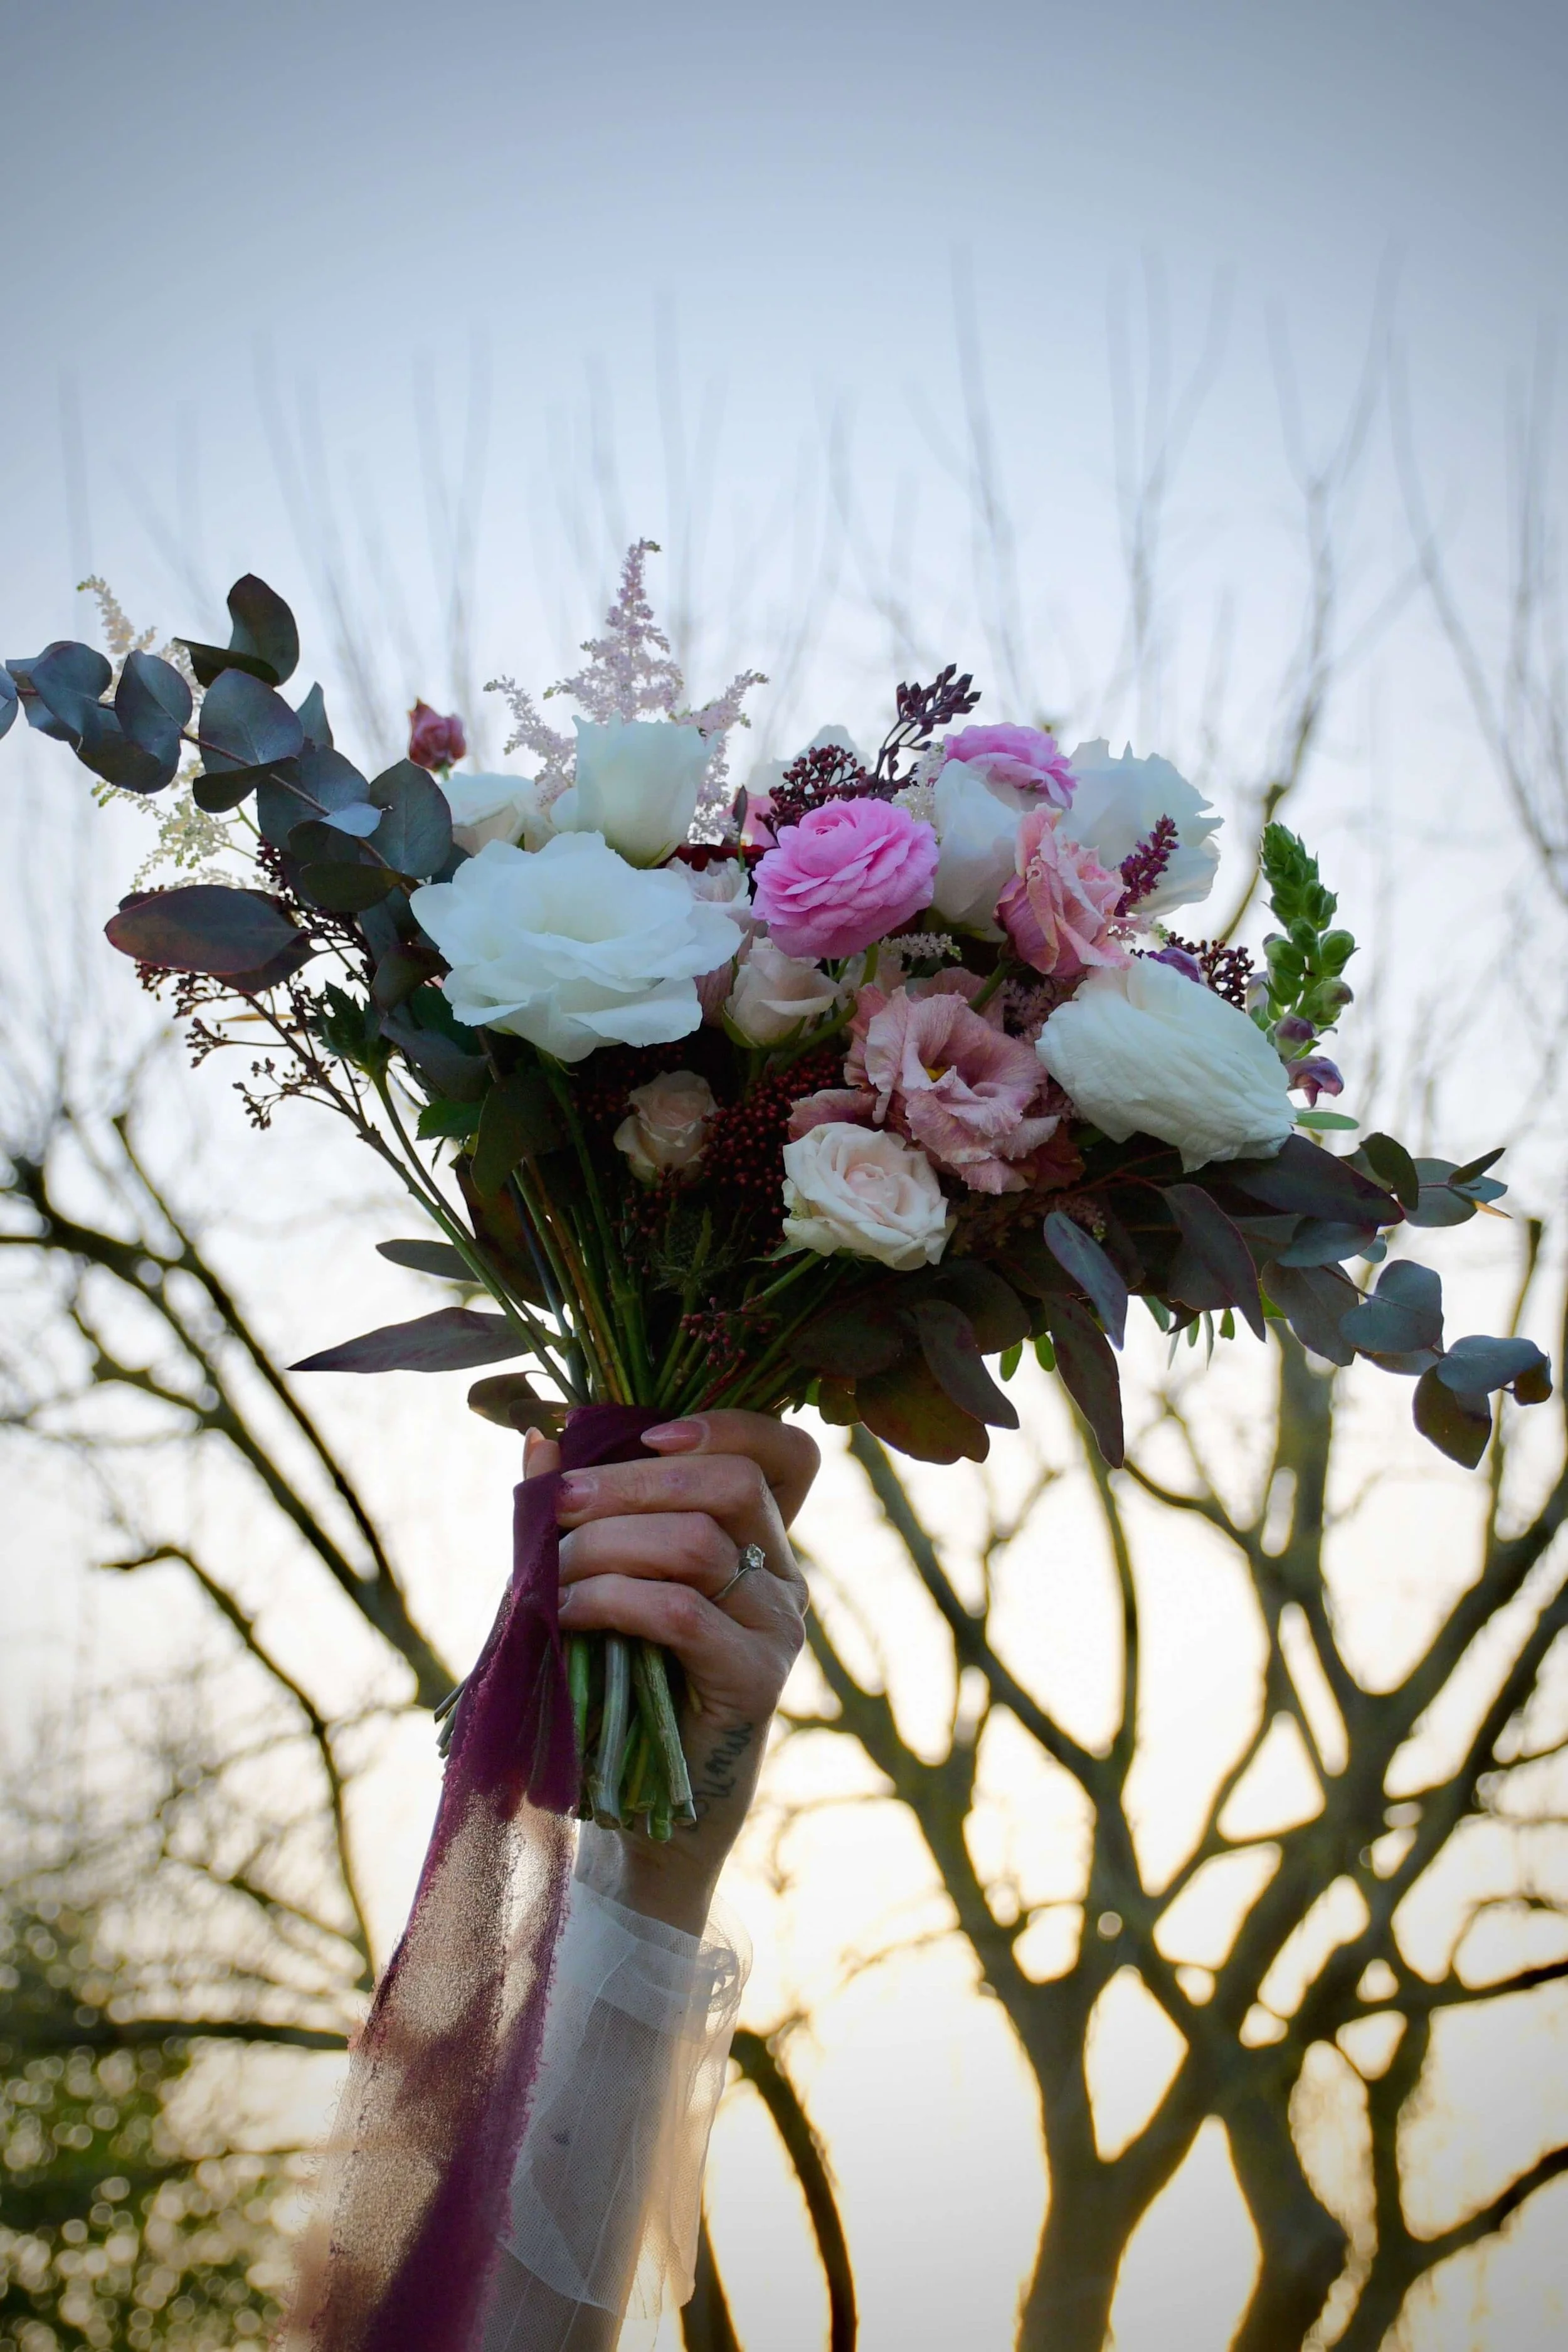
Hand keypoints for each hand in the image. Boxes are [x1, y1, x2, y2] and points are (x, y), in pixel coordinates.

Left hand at [524, 1411, 819, 1929]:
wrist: (635, 1806)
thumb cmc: (614, 1684)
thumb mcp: (597, 1581)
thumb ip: (579, 1511)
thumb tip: (539, 1434)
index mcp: (760, 1540)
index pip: (788, 1454)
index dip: (729, 1425)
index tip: (647, 1436)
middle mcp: (784, 1576)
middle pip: (732, 1483)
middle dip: (629, 1481)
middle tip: (554, 1503)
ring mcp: (777, 1629)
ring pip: (699, 1542)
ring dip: (605, 1543)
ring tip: (550, 1571)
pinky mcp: (753, 1681)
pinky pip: (681, 1612)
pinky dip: (611, 1599)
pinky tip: (565, 1613)